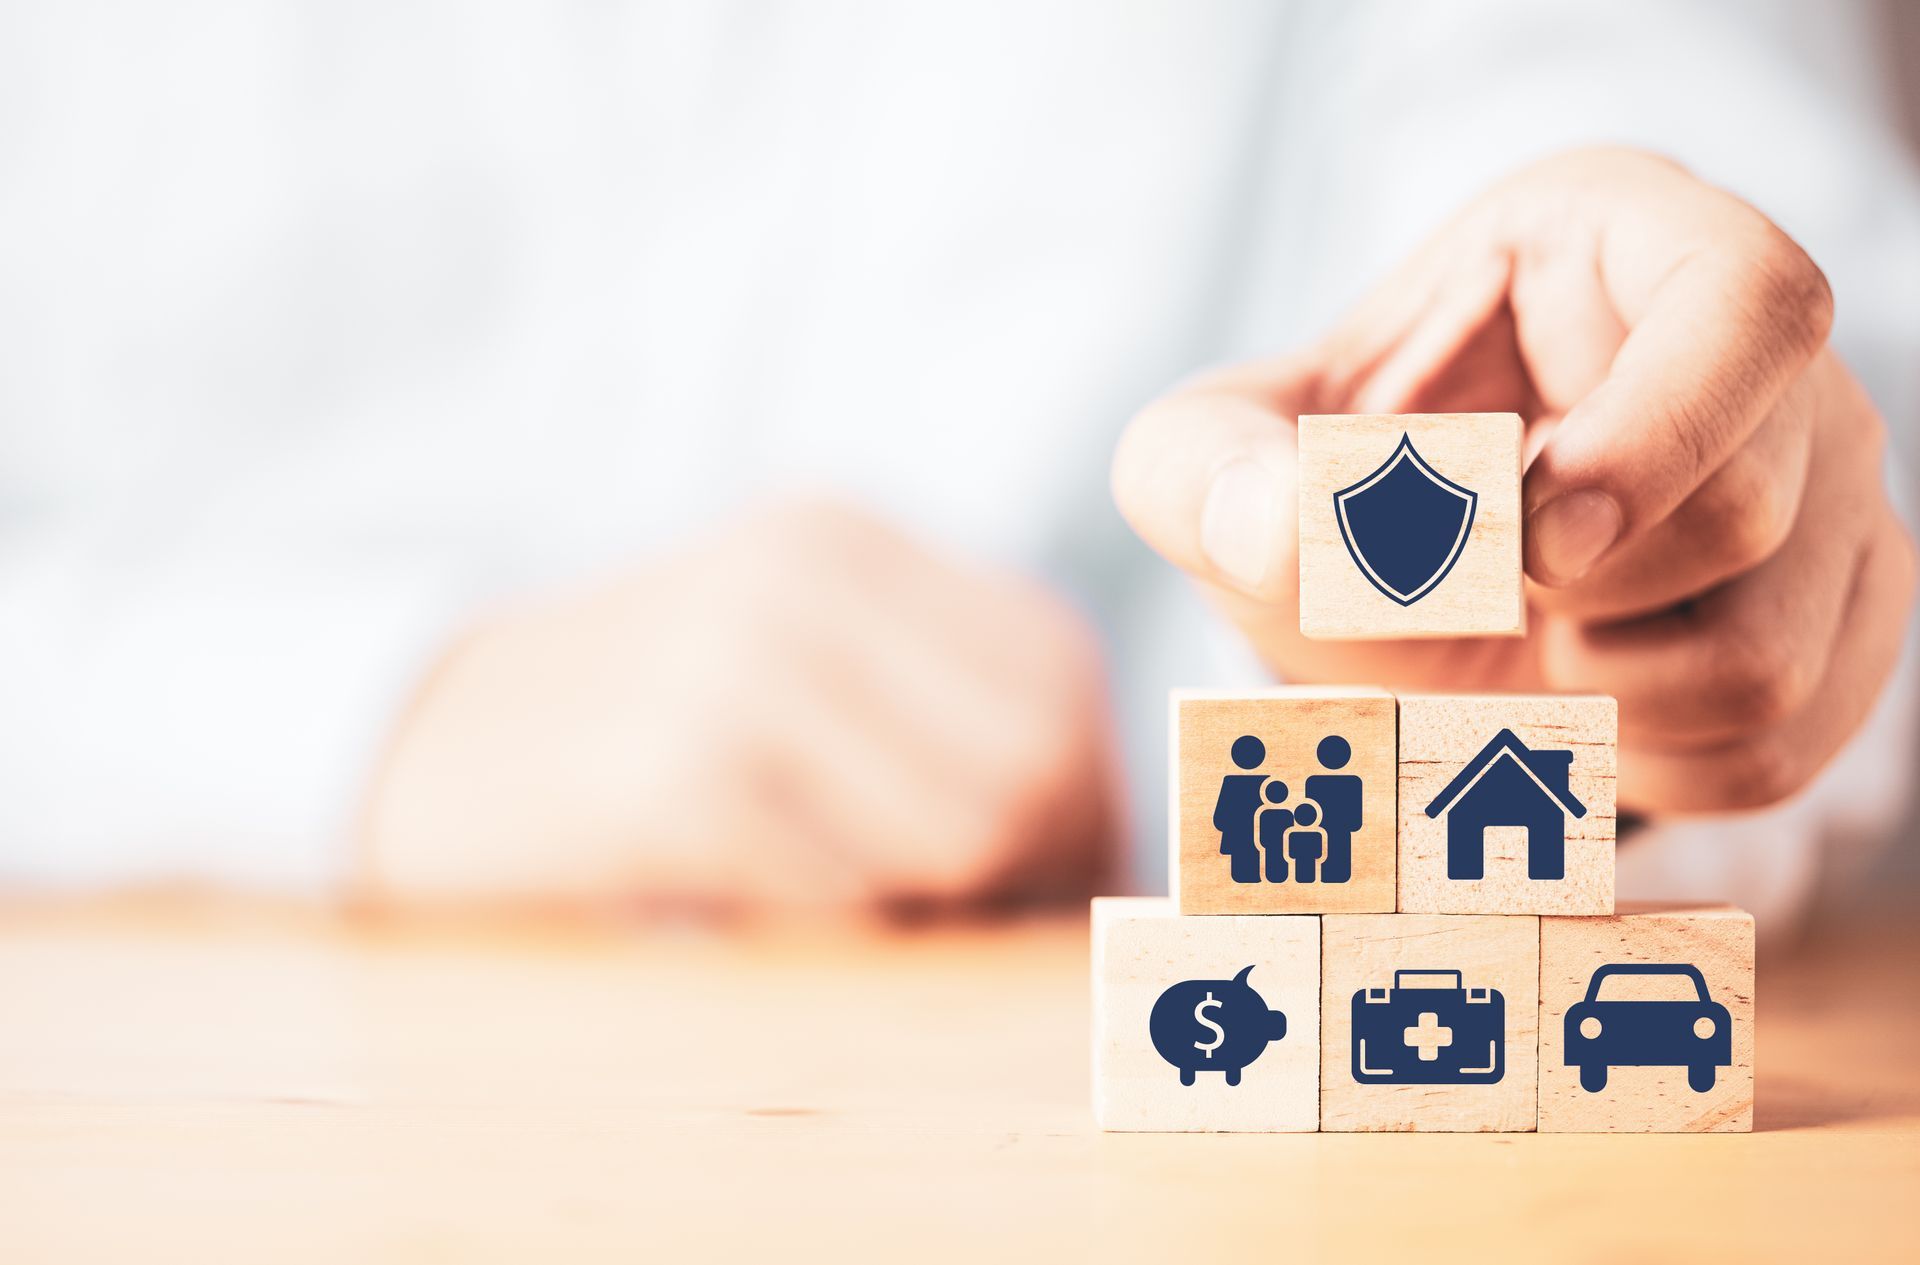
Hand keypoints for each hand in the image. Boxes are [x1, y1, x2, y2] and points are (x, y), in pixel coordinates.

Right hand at [358, 500, 1117, 913]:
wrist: (428, 743)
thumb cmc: (642, 720)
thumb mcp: (786, 655)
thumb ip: (938, 705)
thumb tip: (1107, 836)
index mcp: (841, 538)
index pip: (1057, 675)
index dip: (1083, 798)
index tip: (1043, 871)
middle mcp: (796, 577)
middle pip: (1033, 758)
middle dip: (1034, 869)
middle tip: (980, 919)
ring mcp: (728, 668)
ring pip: (962, 833)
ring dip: (939, 911)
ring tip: (871, 909)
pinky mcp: (665, 781)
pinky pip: (840, 900)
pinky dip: (836, 934)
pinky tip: (775, 909)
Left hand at [1113, 148, 1913, 814]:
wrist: (1397, 579)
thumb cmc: (1321, 482)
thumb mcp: (1218, 457)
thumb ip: (1206, 472)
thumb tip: (1274, 525)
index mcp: (1625, 244)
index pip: (1752, 301)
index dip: (1655, 434)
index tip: (1534, 537)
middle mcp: (1767, 361)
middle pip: (1751, 512)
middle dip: (1575, 596)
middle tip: (1488, 585)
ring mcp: (1835, 490)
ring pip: (1772, 659)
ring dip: (1598, 694)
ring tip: (1530, 635)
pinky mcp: (1845, 616)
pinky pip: (1779, 750)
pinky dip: (1641, 764)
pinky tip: (1582, 696)